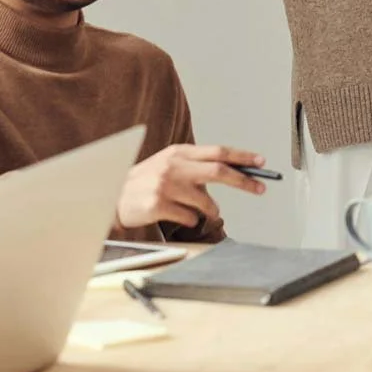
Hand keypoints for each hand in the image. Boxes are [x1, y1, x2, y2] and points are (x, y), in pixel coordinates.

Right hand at [117, 143, 267, 230]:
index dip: (242, 157)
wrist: (109, 197)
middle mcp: (173, 165)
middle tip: (260, 188)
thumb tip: (233, 172)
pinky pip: (189, 217)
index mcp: (178, 152)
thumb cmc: (145, 183)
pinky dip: (191, 220)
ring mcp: (165, 185)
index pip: (218, 152)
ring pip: (205, 201)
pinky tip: (178, 217)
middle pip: (219, 171)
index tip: (262, 162)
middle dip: (243, 181)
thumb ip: (196, 167)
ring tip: (200, 211)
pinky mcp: (158, 205)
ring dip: (210, 210)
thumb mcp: (169, 165)